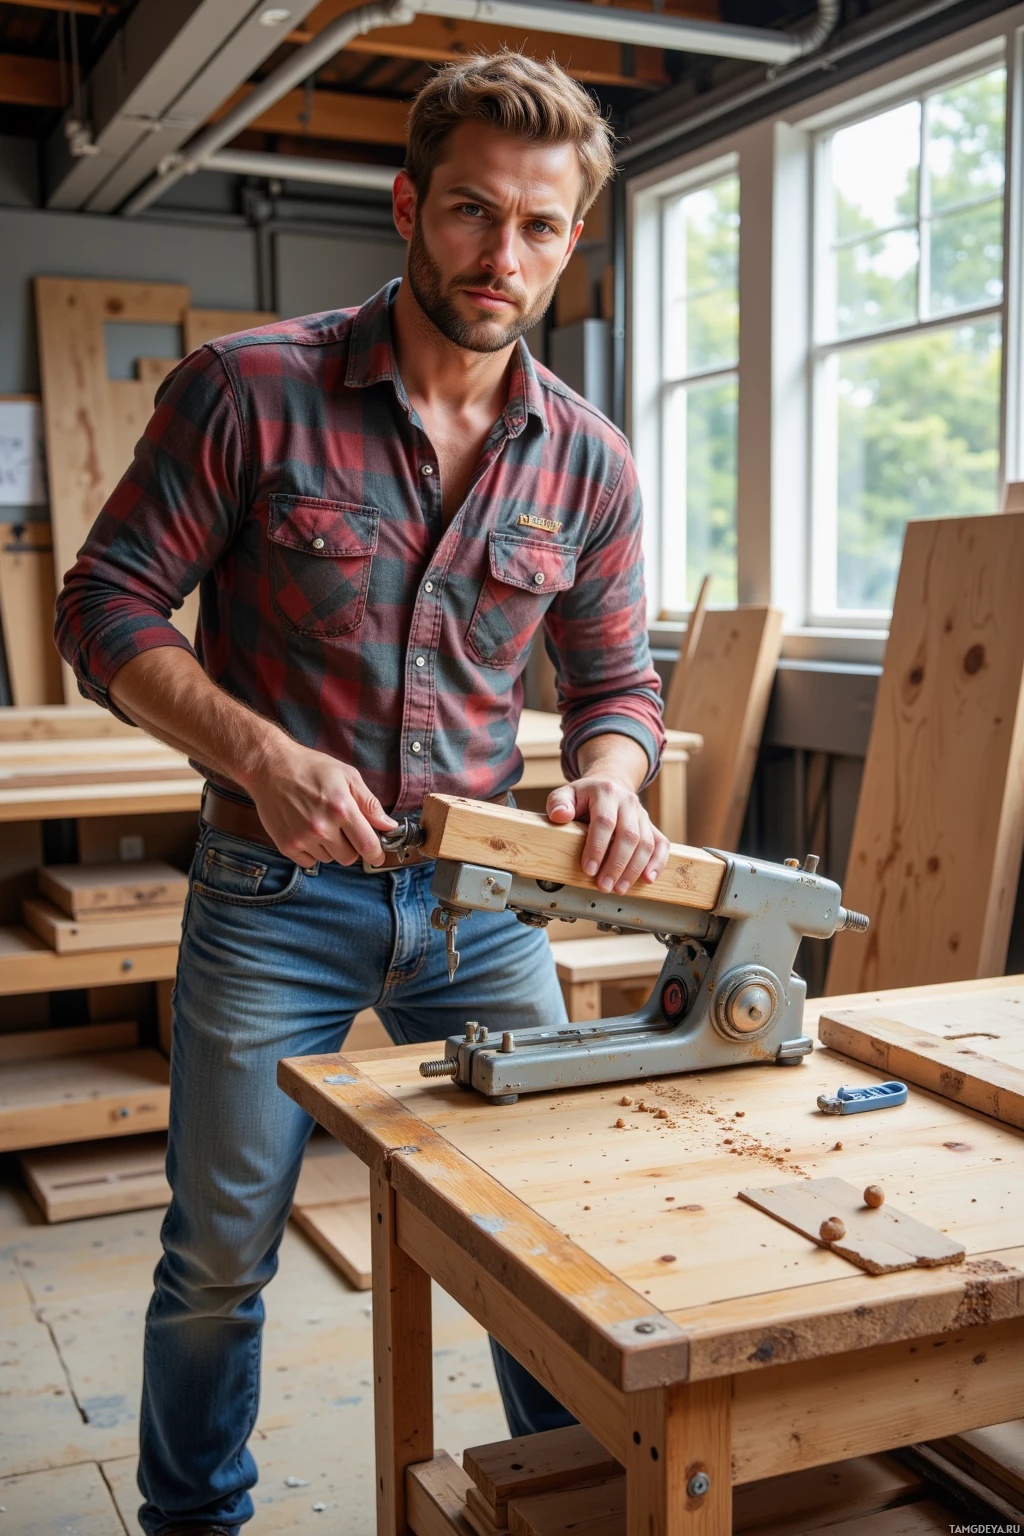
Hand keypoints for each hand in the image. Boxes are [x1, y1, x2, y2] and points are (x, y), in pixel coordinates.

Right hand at [243, 738, 396, 868]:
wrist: (270, 767)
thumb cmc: (311, 768)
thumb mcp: (347, 776)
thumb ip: (369, 803)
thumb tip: (389, 826)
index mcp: (341, 809)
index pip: (367, 846)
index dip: (376, 855)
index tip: (377, 855)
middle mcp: (322, 827)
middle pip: (349, 858)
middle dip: (351, 847)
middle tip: (343, 829)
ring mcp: (302, 838)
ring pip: (329, 859)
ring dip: (330, 848)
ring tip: (321, 824)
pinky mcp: (286, 845)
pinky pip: (309, 862)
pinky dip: (312, 852)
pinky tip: (307, 831)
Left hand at [546, 775, 669, 893]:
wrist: (610, 784)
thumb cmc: (585, 796)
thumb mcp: (566, 794)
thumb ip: (558, 803)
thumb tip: (560, 816)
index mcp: (606, 793)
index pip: (605, 822)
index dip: (597, 848)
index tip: (589, 869)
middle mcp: (628, 802)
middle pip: (629, 836)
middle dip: (616, 865)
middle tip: (604, 886)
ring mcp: (643, 815)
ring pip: (646, 843)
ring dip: (634, 870)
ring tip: (619, 889)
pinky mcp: (651, 826)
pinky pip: (661, 845)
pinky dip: (657, 863)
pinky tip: (648, 879)